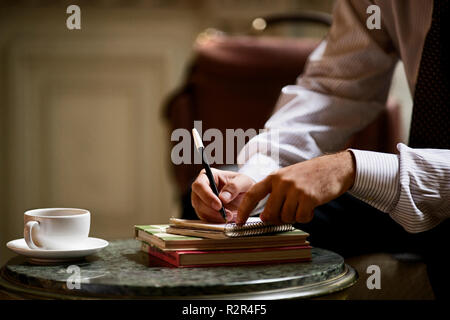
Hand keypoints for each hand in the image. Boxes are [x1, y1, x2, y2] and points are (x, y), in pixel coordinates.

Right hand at [191, 169, 255, 222]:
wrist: (245, 194)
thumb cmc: (242, 184)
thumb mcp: (243, 181)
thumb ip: (234, 187)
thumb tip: (222, 198)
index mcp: (208, 176)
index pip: (199, 185)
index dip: (207, 196)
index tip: (219, 205)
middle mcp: (201, 188)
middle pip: (197, 200)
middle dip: (211, 210)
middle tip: (227, 214)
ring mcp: (201, 200)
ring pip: (200, 211)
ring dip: (215, 217)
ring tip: (230, 216)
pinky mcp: (205, 211)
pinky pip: (206, 219)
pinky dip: (216, 221)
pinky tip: (227, 219)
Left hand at [237, 151, 355, 224]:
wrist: (335, 168)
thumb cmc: (310, 175)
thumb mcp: (288, 177)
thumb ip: (275, 194)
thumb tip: (265, 217)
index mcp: (274, 177)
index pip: (253, 194)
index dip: (244, 209)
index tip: (238, 222)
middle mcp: (282, 182)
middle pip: (269, 213)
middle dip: (277, 219)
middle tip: (288, 214)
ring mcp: (295, 189)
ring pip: (286, 217)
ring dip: (294, 217)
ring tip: (303, 205)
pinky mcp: (308, 197)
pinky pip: (301, 218)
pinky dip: (306, 217)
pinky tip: (311, 207)